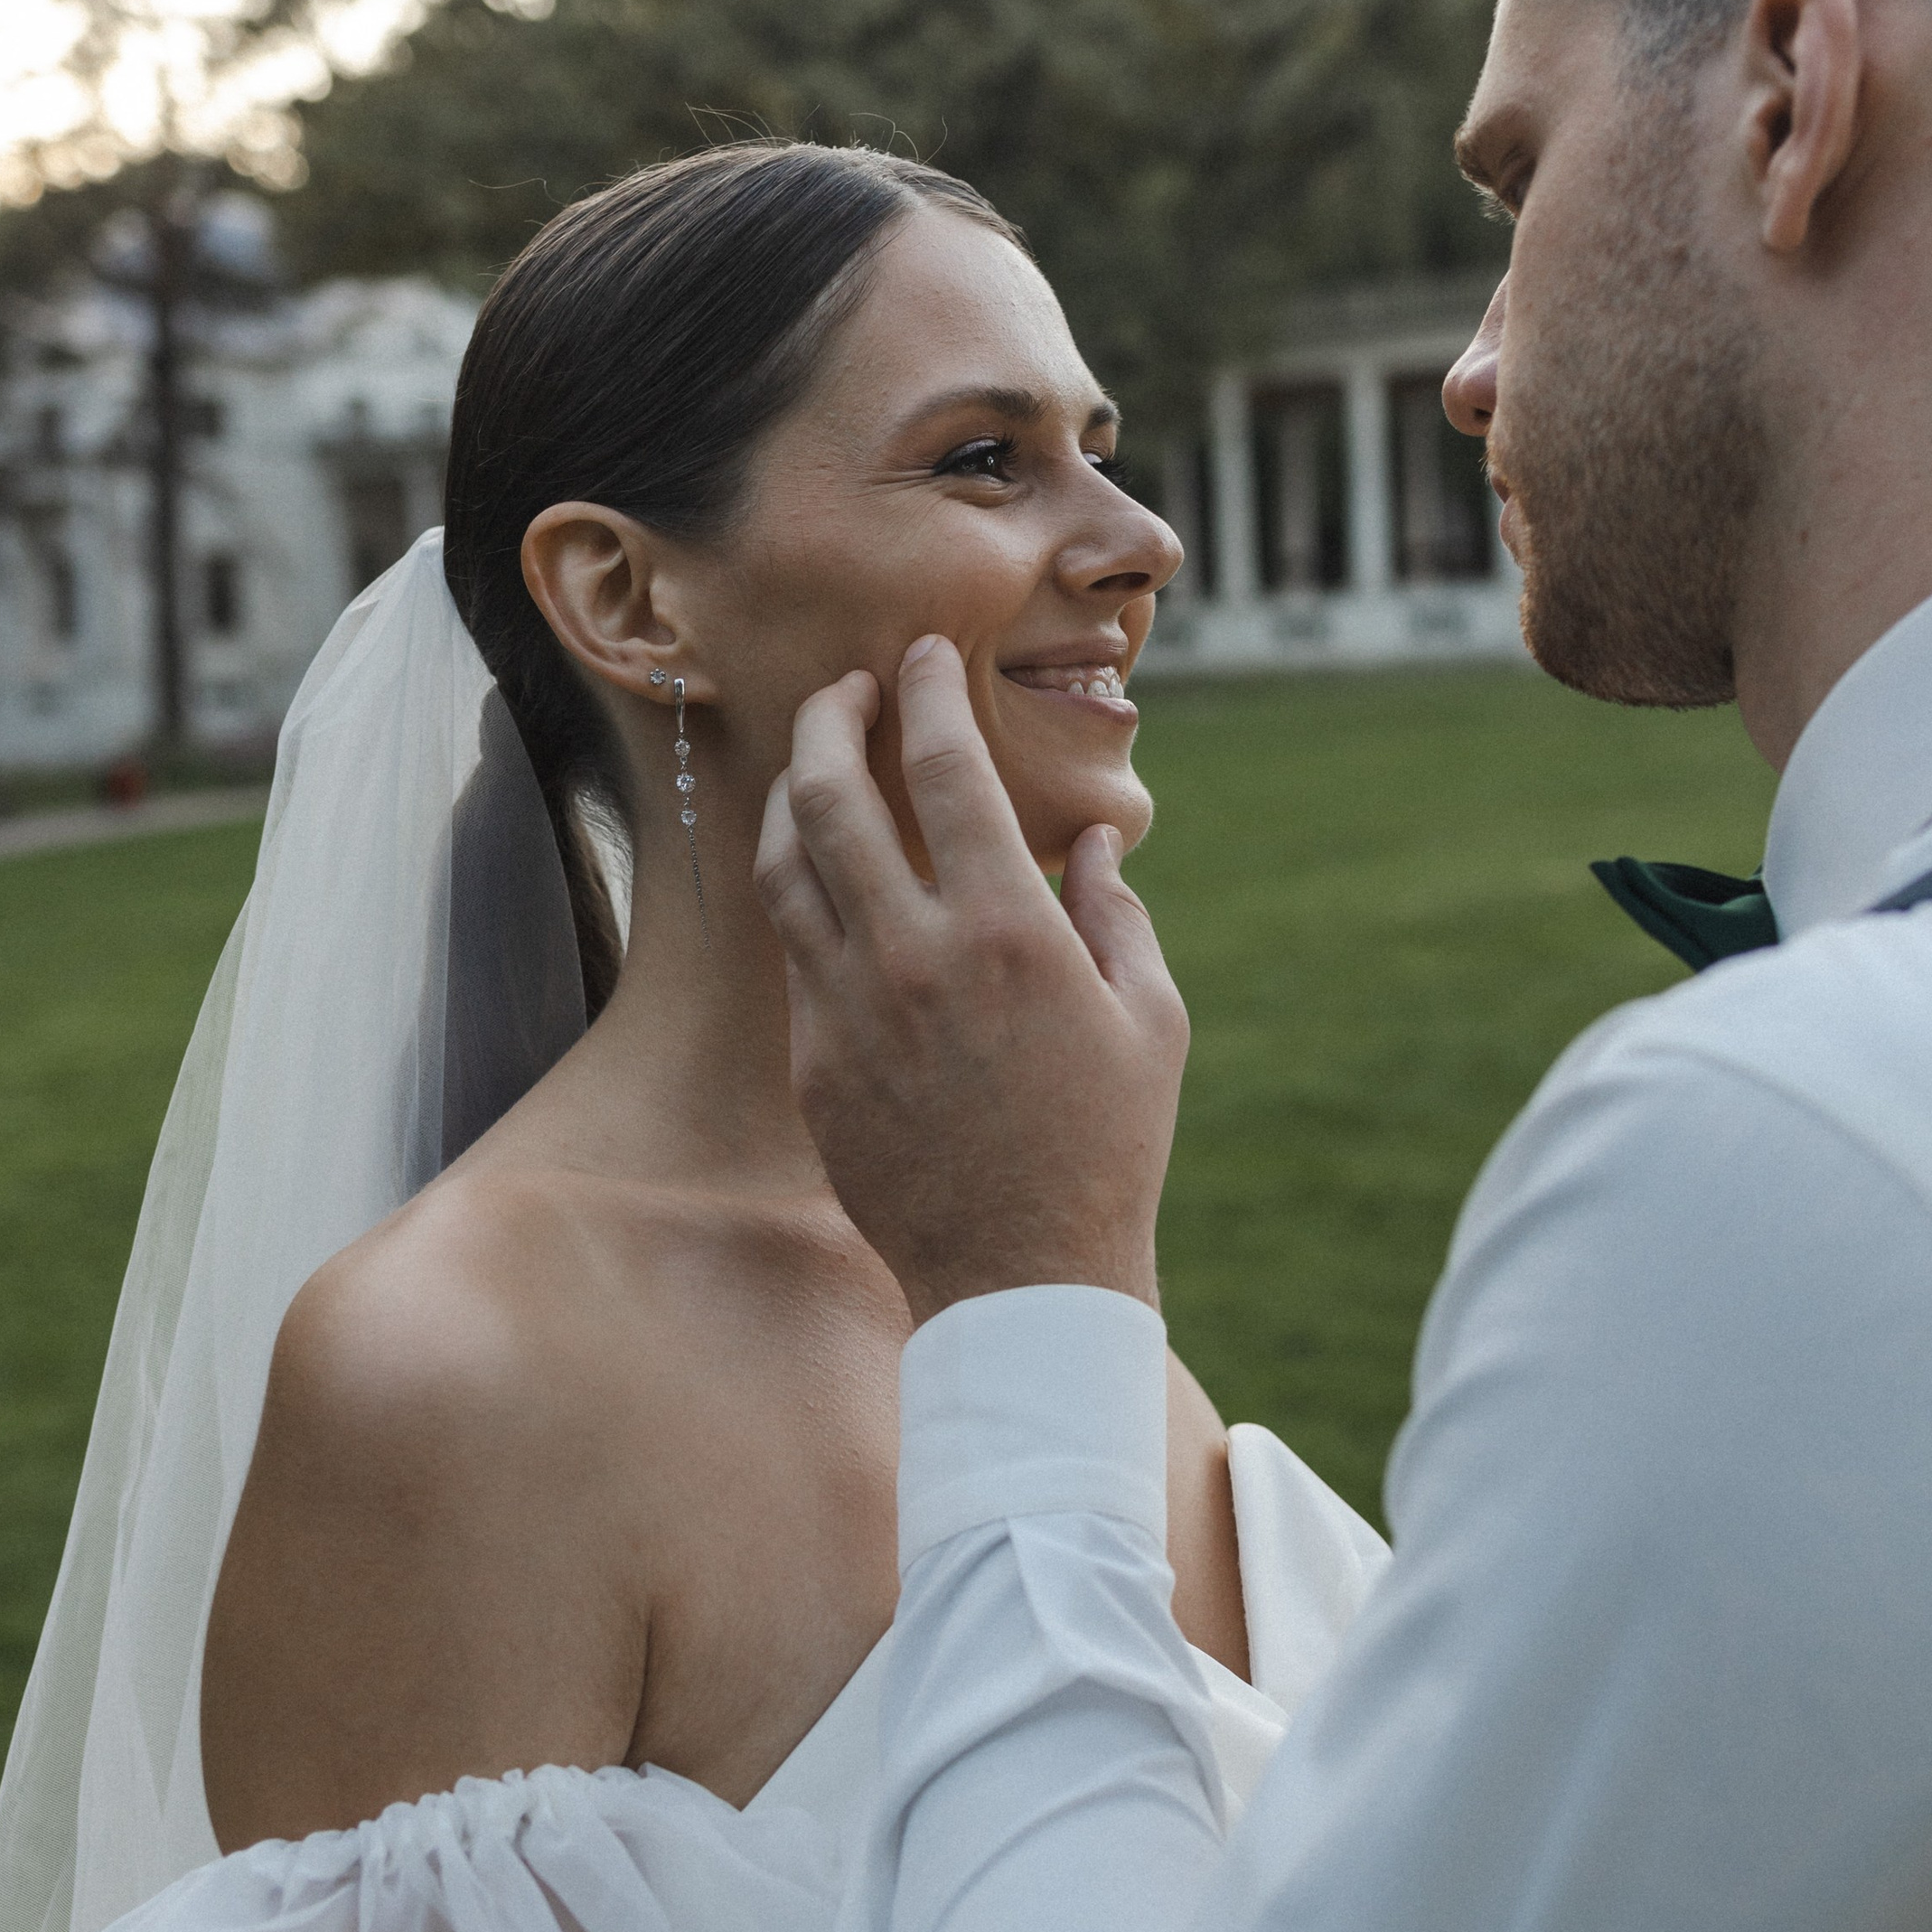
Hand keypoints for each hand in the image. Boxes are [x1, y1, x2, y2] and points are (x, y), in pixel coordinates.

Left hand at [756, 637, 1188, 1324]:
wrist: (1021, 1276)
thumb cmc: (1107, 1145)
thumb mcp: (1148, 1019)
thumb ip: (1116, 913)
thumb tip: (1092, 841)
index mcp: (1007, 930)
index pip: (942, 766)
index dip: (924, 691)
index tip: (922, 655)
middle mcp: (912, 954)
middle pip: (829, 793)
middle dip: (828, 715)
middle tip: (844, 688)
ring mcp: (849, 1008)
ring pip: (783, 864)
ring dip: (790, 794)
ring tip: (814, 765)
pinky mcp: (814, 1059)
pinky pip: (793, 949)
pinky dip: (804, 891)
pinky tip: (824, 874)